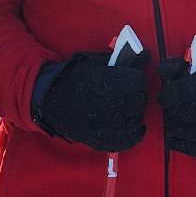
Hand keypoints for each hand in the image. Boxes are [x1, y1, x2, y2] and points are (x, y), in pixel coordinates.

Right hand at [32, 51, 149, 152]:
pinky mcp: (104, 140)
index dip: (135, 77)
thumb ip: (120, 59)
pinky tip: (135, 126)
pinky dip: (136, 133)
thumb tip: (145, 56)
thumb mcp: (93, 61)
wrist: (50, 100)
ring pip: (137, 118)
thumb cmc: (72, 77)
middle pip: (140, 100)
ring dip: (135, 111)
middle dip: (136, 93)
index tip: (130, 77)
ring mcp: (110, 125)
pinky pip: (130, 140)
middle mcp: (113, 105)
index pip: (139, 80)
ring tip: (127, 107)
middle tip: (129, 92)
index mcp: (110, 83)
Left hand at [156, 57, 195, 158]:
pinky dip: (181, 145)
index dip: (166, 96)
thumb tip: (159, 69)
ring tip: (173, 123)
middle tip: (169, 112)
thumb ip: (179, 66)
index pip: (179, 92)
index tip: (165, 98)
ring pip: (189, 132)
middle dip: (171, 113)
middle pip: (183, 114)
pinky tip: (175, 139)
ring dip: (175, 129)